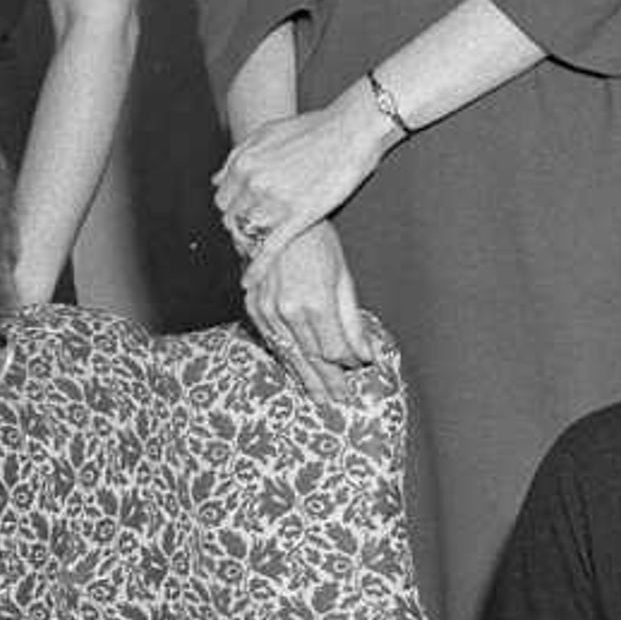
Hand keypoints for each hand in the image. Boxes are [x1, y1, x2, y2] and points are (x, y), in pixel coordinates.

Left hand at [213, 94, 391, 266]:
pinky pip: (269, 249)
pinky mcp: (298, 217)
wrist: (350, 129)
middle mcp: (253, 183)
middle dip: (239, 229)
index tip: (242, 217)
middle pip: (232, 219)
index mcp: (243, 164)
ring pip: (247, 235)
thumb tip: (217, 179)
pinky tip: (249, 281)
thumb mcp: (266, 134)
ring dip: (249, 246)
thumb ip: (238, 157)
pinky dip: (256, 268)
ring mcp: (275, 202)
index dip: (232, 211)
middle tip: (251, 236)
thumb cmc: (313, 129)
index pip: (222, 200)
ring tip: (255, 252)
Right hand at [240, 221, 386, 400]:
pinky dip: (285, 356)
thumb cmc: (316, 241)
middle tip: (339, 401)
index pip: (334, 350)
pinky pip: (272, 341)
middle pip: (312, 359)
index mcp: (315, 304)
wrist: (274, 218)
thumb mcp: (343, 277)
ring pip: (290, 354)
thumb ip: (353, 320)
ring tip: (318, 395)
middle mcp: (288, 312)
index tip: (360, 368)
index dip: (349, 363)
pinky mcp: (254, 307)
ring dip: (305, 376)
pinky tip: (294, 368)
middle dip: (328, 381)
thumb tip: (366, 353)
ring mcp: (267, 311)